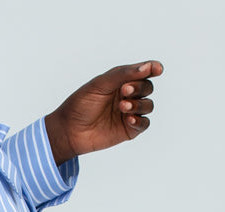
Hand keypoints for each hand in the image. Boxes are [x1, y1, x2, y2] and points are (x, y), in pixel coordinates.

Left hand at [43, 60, 163, 161]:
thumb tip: (147, 67)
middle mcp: (128, 95)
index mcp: (121, 80)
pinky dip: (140, 120)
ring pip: (148, 105)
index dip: (153, 68)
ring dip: (139, 104)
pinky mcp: (129, 130)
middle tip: (124, 90)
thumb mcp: (100, 84)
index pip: (143, 71)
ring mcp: (129, 113)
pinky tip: (129, 119)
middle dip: (139, 87)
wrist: (69, 130)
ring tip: (122, 106)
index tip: (156, 69)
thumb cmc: (81, 104)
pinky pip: (144, 124)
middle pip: (147, 87)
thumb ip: (123, 74)